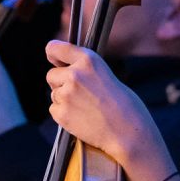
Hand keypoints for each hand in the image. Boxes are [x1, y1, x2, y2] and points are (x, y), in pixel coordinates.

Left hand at [45, 40, 158, 166]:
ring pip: (54, 94)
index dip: (53, 54)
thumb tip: (61, 71)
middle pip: (51, 75)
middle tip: (81, 94)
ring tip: (87, 109)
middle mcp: (74, 74)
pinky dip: (64, 114)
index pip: (55, 48)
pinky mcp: (61, 113)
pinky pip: (54, 110)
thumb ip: (85, 71)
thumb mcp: (106, 75)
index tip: (54, 59)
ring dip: (65, 100)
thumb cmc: (124, 105)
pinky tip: (82, 118)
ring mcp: (66, 94)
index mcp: (88, 60)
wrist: (128, 132)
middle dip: (60, 83)